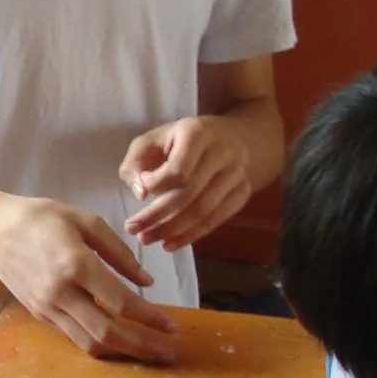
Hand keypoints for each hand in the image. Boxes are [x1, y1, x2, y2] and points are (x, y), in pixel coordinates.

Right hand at [0, 194, 180, 362]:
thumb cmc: (42, 218)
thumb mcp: (86, 221)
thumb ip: (119, 252)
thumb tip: (147, 281)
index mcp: (76, 264)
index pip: (121, 302)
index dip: (151, 318)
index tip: (172, 326)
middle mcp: (61, 292)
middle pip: (107, 333)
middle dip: (142, 346)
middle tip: (168, 353)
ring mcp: (48, 308)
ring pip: (90, 343)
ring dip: (123, 353)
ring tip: (149, 353)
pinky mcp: (40, 315)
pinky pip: (75, 337)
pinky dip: (101, 343)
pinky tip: (120, 340)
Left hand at [121, 116, 255, 250]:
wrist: (230, 137)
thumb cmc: (179, 141)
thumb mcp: (150, 141)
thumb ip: (135, 164)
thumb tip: (141, 194)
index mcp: (197, 133)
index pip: (177, 170)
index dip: (155, 186)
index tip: (140, 193)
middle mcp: (222, 152)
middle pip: (188, 194)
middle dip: (157, 216)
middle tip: (133, 230)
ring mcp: (236, 173)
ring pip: (202, 211)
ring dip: (172, 230)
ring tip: (147, 238)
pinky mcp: (243, 191)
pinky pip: (216, 219)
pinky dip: (191, 235)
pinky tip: (171, 243)